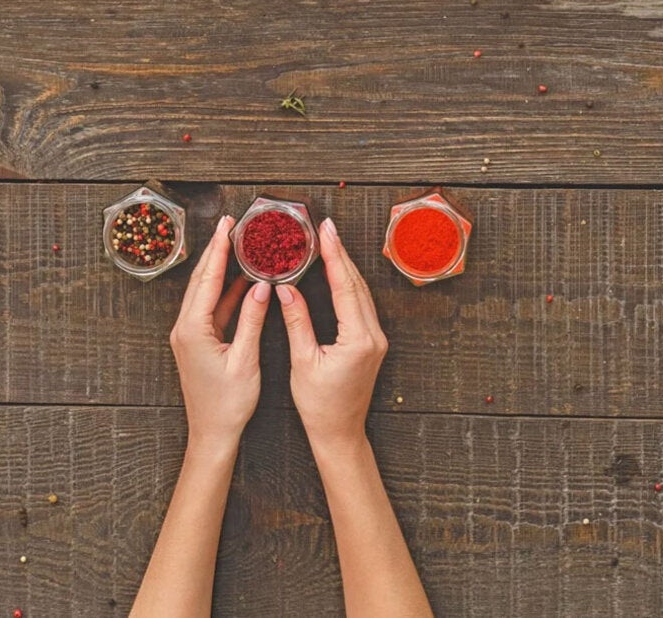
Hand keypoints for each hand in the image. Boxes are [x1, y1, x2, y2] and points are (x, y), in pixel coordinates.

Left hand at [169, 216, 271, 449]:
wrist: (212, 434)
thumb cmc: (228, 404)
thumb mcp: (245, 359)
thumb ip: (252, 320)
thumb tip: (260, 287)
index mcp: (193, 330)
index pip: (208, 279)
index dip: (219, 250)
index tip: (228, 226)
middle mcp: (184, 328)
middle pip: (201, 280)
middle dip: (216, 251)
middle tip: (231, 225)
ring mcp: (188, 335)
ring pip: (204, 292)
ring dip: (219, 269)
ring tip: (236, 246)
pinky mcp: (196, 342)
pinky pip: (210, 309)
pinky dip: (224, 292)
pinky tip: (239, 281)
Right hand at [278, 218, 388, 450]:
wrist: (340, 433)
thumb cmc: (320, 406)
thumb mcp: (303, 362)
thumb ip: (297, 322)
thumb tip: (286, 290)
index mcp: (358, 339)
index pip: (345, 286)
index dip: (334, 256)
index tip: (326, 232)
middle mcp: (373, 336)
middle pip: (357, 284)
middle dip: (341, 253)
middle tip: (326, 228)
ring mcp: (376, 339)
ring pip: (362, 293)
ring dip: (345, 267)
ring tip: (329, 243)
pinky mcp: (372, 343)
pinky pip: (362, 305)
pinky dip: (348, 285)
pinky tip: (338, 273)